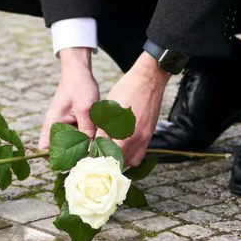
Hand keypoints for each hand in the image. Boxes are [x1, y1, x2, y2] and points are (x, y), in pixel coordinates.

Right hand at [37, 48, 99, 149]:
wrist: (79, 71)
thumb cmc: (79, 86)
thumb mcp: (85, 108)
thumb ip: (86, 130)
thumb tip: (91, 150)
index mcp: (51, 124)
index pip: (45, 149)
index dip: (55, 159)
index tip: (72, 163)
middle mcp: (56, 128)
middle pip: (60, 150)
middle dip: (74, 156)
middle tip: (91, 159)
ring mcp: (65, 126)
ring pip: (72, 145)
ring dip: (83, 147)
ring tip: (98, 150)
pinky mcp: (74, 124)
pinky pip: (79, 137)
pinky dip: (87, 139)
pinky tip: (99, 139)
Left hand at [100, 52, 169, 166]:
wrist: (149, 80)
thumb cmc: (126, 90)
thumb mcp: (109, 108)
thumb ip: (103, 129)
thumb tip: (96, 143)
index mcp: (123, 132)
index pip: (107, 154)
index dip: (97, 156)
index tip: (91, 155)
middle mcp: (135, 138)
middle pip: (120, 161)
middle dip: (108, 159)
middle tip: (99, 155)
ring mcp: (145, 138)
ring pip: (131, 161)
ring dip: (120, 160)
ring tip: (110, 153)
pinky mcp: (150, 135)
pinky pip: (140, 154)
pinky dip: (130, 155)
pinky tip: (122, 148)